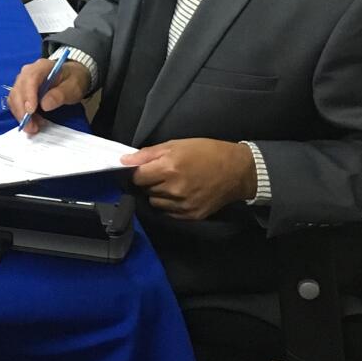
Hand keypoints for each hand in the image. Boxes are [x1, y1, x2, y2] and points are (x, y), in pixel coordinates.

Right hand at [6, 56, 89, 134]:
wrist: (71, 76)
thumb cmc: (73, 80)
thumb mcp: (73, 88)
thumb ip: (60, 95)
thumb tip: (44, 105)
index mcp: (42, 66)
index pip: (30, 78)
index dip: (28, 95)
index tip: (31, 111)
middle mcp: (28, 72)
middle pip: (18, 89)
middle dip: (22, 110)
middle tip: (31, 127)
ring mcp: (22, 81)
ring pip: (14, 97)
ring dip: (20, 114)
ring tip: (33, 127)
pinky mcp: (21, 90)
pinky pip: (15, 102)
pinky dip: (20, 113)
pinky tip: (32, 121)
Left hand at [120, 139, 256, 219]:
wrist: (237, 171)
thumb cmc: (207, 152)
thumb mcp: (176, 144)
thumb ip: (147, 154)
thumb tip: (124, 160)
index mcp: (169, 168)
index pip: (137, 177)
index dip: (137, 172)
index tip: (142, 169)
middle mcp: (175, 189)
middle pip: (145, 190)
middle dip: (149, 181)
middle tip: (162, 173)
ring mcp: (183, 205)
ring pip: (155, 202)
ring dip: (158, 194)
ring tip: (172, 183)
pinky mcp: (191, 215)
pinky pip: (168, 212)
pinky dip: (169, 204)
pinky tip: (180, 193)